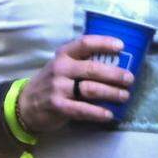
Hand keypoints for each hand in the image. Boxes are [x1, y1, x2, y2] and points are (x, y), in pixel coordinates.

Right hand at [17, 34, 132, 133]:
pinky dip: (98, 112)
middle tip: (130, 78)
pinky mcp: (59, 106)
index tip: (121, 46)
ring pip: (90, 89)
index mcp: (63, 55)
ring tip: (125, 96)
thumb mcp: (61, 66)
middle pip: (92, 68)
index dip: (103, 43)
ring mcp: (59, 87)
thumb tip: (113, 64)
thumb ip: (81, 63)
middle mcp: (61, 68)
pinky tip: (110, 114)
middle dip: (114, 74)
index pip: (84, 43)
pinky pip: (83, 110)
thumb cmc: (52, 82)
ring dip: (111, 93)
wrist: (27, 102)